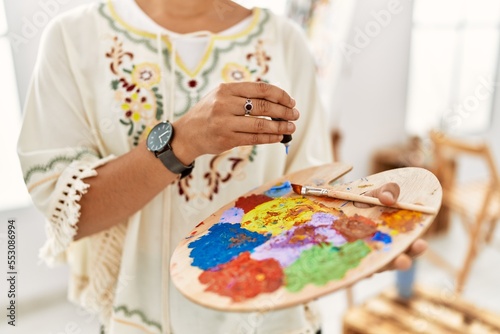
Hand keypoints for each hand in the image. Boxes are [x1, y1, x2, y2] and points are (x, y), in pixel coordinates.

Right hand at [171, 82, 298, 163]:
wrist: (187, 134)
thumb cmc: (209, 113)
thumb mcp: (221, 97)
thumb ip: (244, 95)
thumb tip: (276, 100)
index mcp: (226, 89)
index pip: (260, 89)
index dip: (280, 95)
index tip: (290, 101)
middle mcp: (225, 104)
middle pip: (263, 106)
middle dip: (283, 111)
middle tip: (295, 115)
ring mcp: (225, 122)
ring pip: (260, 124)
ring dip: (280, 126)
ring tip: (290, 128)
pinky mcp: (226, 139)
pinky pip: (254, 139)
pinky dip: (269, 138)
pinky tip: (278, 137)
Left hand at [356, 182, 427, 271]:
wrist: (340, 206)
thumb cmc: (366, 201)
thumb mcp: (377, 193)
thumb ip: (387, 191)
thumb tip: (387, 199)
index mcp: (397, 237)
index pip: (412, 246)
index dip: (417, 247)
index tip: (421, 244)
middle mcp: (385, 251)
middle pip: (396, 261)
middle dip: (400, 262)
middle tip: (403, 261)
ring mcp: (368, 257)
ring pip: (375, 266)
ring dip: (377, 268)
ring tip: (378, 268)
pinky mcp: (351, 259)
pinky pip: (355, 268)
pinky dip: (356, 269)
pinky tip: (355, 269)